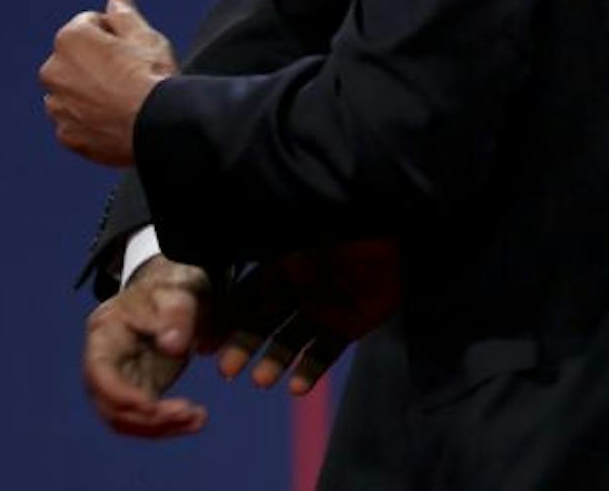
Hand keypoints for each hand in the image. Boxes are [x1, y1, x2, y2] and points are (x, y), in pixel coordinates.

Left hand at [40, 0, 175, 165]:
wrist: (158, 126)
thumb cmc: (153, 76)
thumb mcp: (145, 36)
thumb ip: (124, 15)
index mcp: (70, 39)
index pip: (91, 24)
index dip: (117, 34)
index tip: (134, 50)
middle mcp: (53, 71)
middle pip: (77, 58)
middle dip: (97, 62)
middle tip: (130, 75)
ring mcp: (57, 106)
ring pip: (73, 91)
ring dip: (90, 91)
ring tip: (123, 101)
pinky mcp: (66, 135)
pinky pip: (77, 121)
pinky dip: (91, 120)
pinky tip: (117, 120)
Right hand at [82, 255, 215, 437]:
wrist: (181, 287)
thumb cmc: (176, 284)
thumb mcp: (179, 293)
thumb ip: (176, 315)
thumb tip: (172, 346)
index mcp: (105, 331)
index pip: (98, 371)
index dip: (119, 393)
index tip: (152, 405)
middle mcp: (105, 358)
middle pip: (109, 403)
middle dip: (145, 417)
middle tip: (187, 412)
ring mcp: (121, 376)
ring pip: (126, 418)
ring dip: (158, 427)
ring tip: (197, 419)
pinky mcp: (140, 387)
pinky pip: (145, 417)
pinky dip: (168, 424)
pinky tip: (196, 419)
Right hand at [215, 238, 401, 395]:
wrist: (404, 228)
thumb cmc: (350, 221)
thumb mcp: (302, 229)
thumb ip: (266, 243)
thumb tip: (220, 239)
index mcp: (284, 262)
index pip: (247, 293)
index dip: (226, 317)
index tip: (204, 342)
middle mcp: (300, 288)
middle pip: (264, 322)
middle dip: (245, 345)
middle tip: (228, 370)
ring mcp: (325, 307)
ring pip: (292, 340)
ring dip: (275, 361)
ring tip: (261, 380)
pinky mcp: (351, 324)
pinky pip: (326, 351)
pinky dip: (310, 370)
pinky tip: (295, 387)